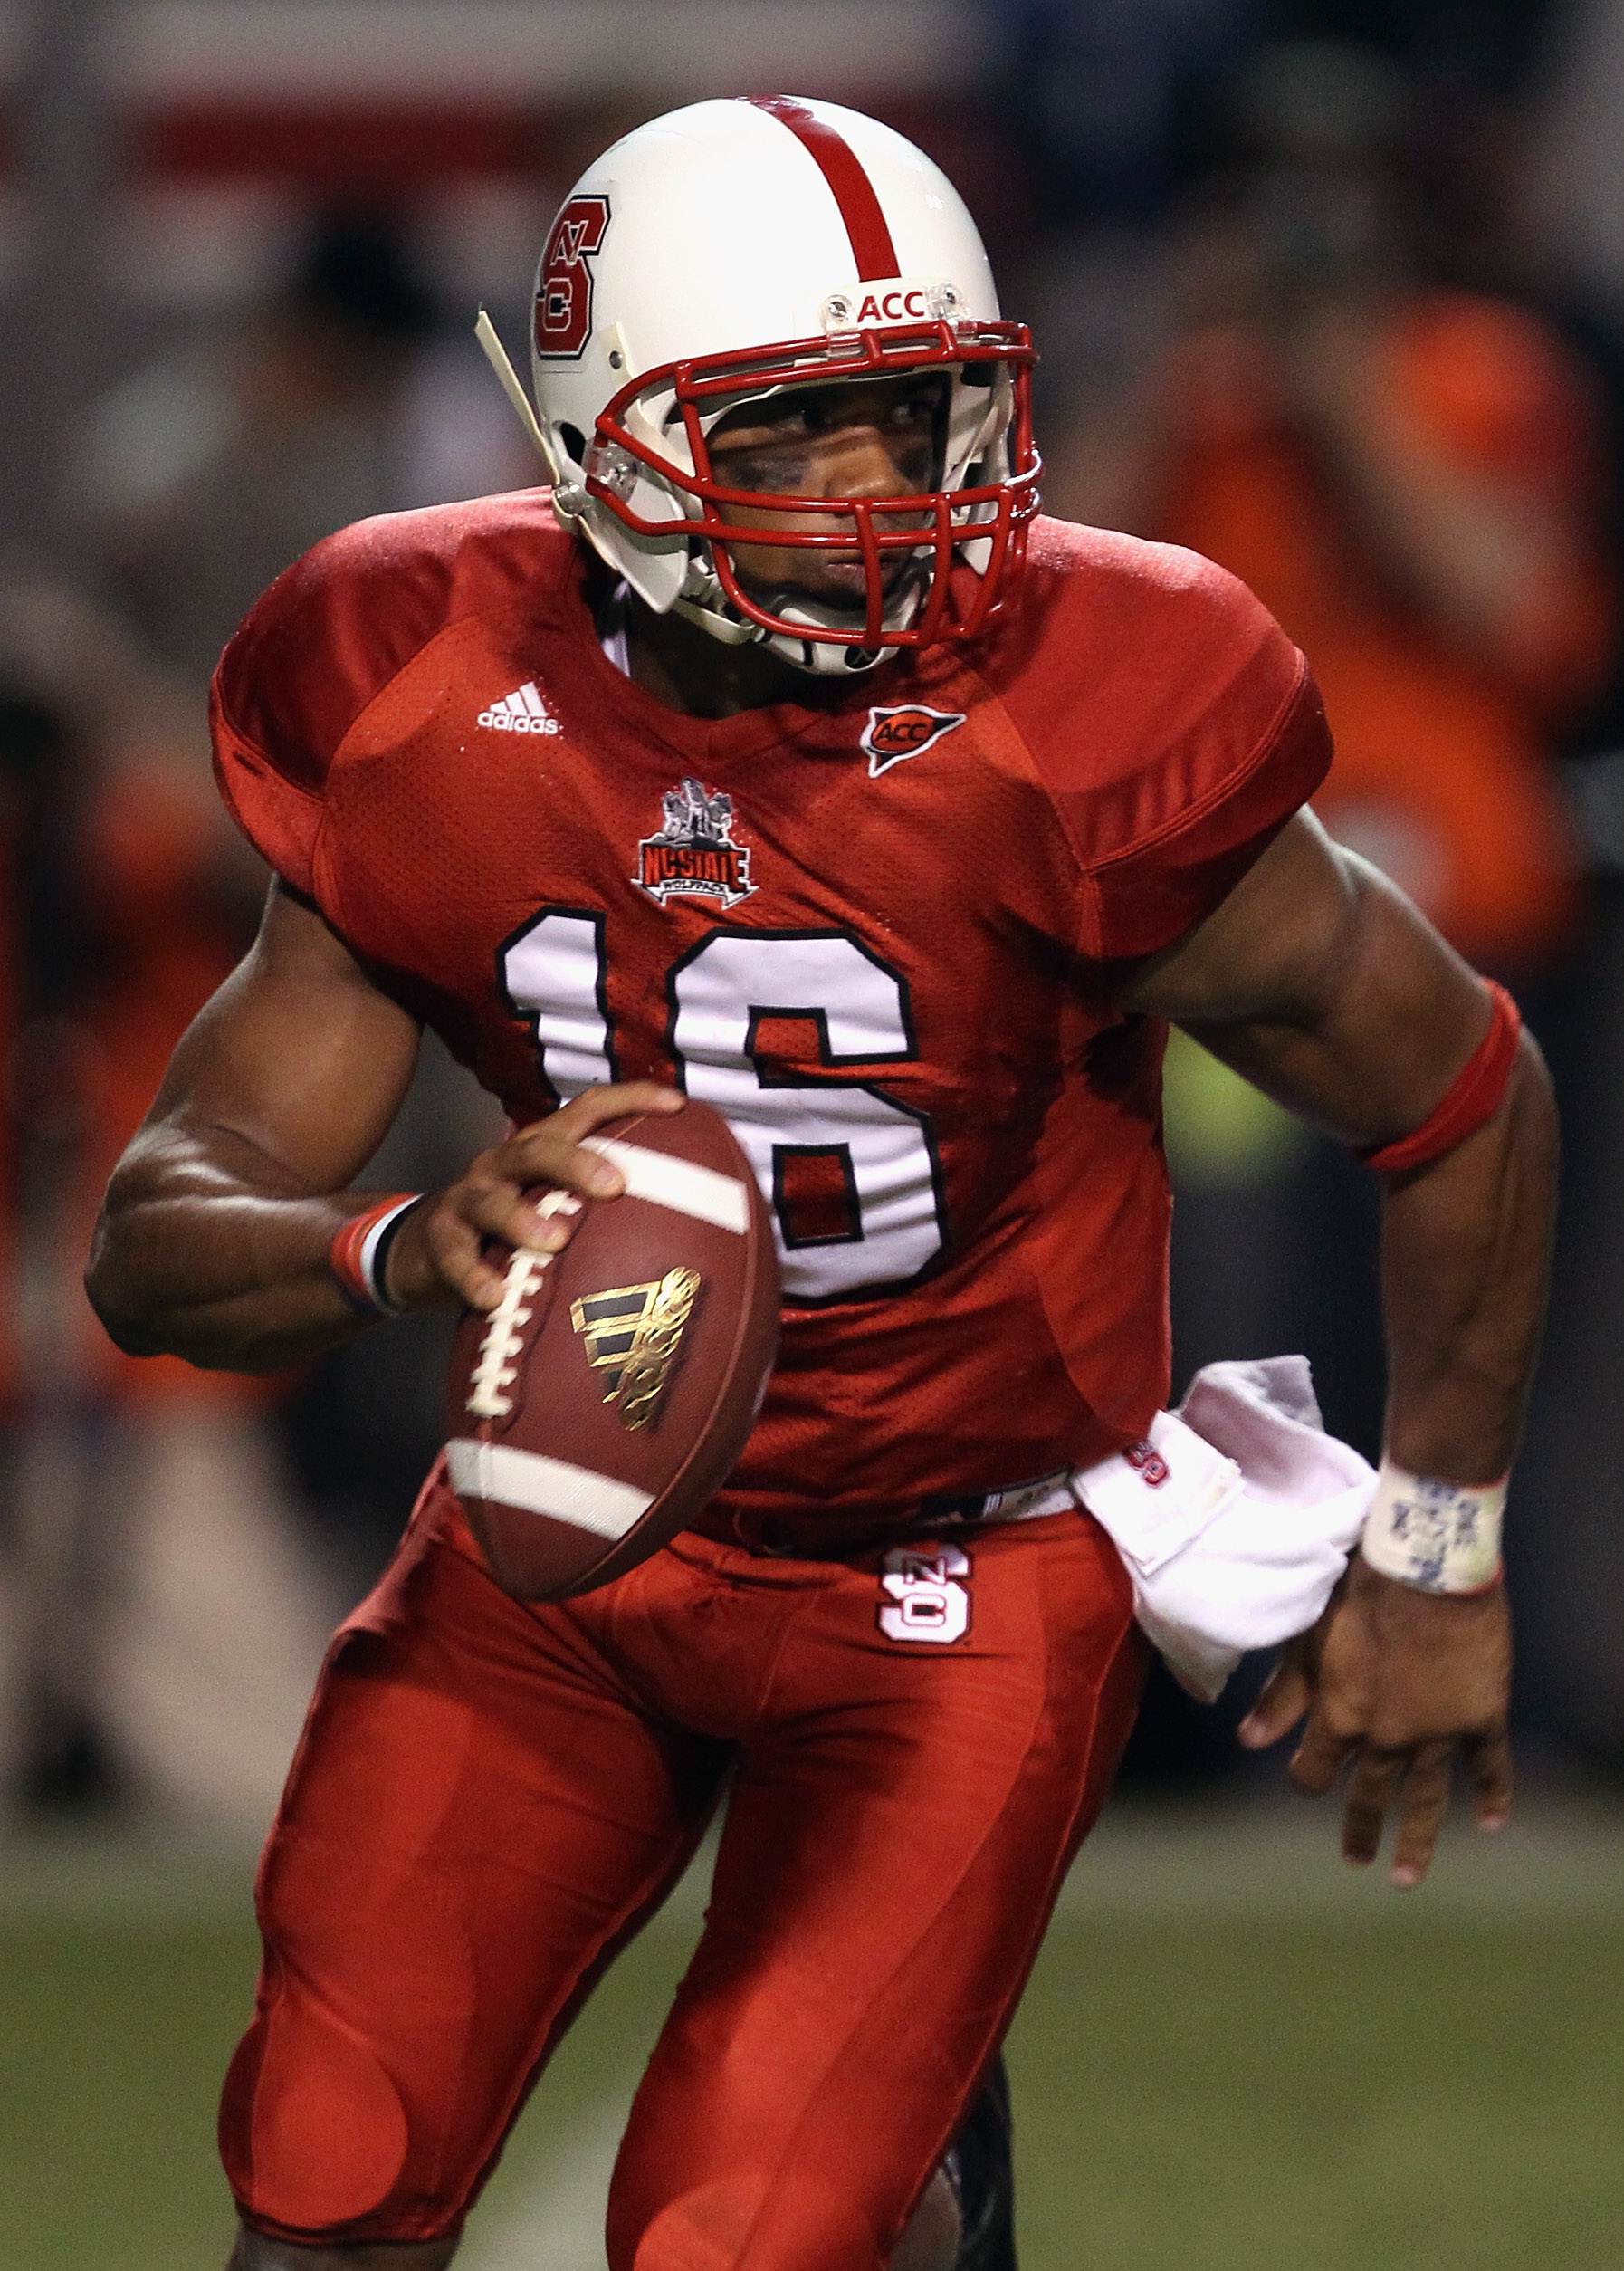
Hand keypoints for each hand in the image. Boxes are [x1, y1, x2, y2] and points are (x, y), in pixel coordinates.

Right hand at [383, 1082, 684, 1312]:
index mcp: (540, 1149)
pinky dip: (474, 1276)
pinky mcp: (439, 1240)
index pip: (587, 1110)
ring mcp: (468, 1199)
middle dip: (577, 1162)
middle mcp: (504, 1165)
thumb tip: (697, 1229)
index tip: (678, 1105)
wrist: (419, 1251)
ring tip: (553, 1241)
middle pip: (539, 1148)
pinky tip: (495, 1298)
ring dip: (522, 1217)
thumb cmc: (510, 1230)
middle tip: (616, 1185)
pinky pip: (455, 1255)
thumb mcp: (553, 1206)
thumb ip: (604, 1210)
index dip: (630, 1099)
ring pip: (491, 1199)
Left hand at [1238, 1555, 1512, 1887]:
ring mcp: (1439, 1734)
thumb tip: (1247, 1740)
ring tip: (1406, 1878)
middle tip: (1356, 1859)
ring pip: (1426, 1798)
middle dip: (1358, 1828)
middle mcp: (1389, 1739)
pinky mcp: (1483, 1718)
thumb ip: (1282, 1695)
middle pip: (1369, 1794)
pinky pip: (1491, 1768)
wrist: (1426, 1568)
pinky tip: (1492, 1824)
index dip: (1307, 1776)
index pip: (1316, 1768)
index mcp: (1341, 1719)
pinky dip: (1494, 1796)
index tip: (1306, 1781)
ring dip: (1416, 1840)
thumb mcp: (1308, 1642)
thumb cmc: (1356, 1593)